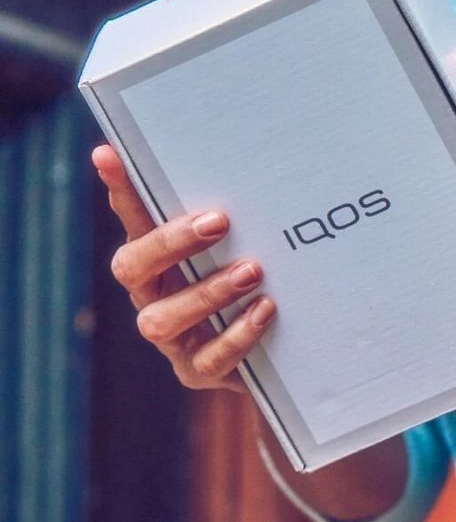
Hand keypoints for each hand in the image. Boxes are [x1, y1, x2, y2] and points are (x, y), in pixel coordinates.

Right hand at [93, 145, 275, 392]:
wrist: (280, 347)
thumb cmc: (261, 275)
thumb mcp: (250, 238)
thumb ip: (242, 208)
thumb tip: (260, 154)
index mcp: (158, 256)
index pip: (133, 217)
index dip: (119, 189)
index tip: (108, 153)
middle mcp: (154, 293)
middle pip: (132, 267)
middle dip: (171, 243)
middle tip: (218, 221)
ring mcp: (172, 336)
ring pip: (162, 319)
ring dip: (208, 292)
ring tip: (252, 270)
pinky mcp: (197, 369)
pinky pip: (207, 358)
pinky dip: (237, 334)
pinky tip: (265, 309)